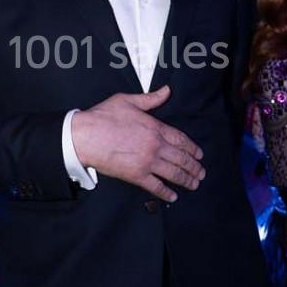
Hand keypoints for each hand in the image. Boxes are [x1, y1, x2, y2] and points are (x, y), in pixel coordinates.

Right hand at [71, 85, 203, 202]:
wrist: (85, 136)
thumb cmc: (103, 116)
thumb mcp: (128, 100)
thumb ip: (150, 98)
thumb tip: (167, 90)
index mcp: (155, 127)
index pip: (181, 139)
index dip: (192, 148)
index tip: (199, 155)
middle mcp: (155, 146)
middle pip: (181, 158)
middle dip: (194, 166)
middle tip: (201, 172)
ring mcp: (147, 162)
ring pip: (173, 173)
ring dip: (186, 179)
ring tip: (194, 184)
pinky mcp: (136, 175)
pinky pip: (156, 186)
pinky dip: (166, 192)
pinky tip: (173, 196)